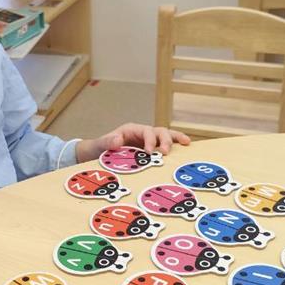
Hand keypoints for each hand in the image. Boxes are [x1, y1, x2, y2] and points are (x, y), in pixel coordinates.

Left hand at [75, 122, 190, 162]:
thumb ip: (107, 142)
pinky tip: (186, 148)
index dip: (150, 140)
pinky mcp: (151, 150)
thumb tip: (118, 139)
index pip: (145, 131)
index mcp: (131, 130)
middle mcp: (142, 133)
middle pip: (159, 131)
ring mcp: (148, 141)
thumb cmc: (99, 148)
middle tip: (166, 152)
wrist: (97, 154)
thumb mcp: (100, 145)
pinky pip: (165, 146)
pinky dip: (175, 146)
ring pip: (166, 135)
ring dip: (175, 139)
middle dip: (165, 140)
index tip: (150, 152)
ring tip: (186, 143)